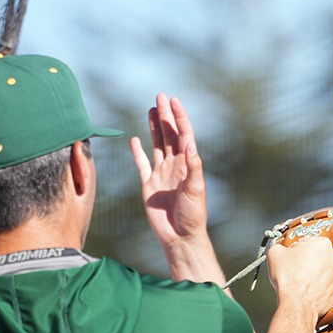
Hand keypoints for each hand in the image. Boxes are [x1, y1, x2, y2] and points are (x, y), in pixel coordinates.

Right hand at [130, 94, 211, 266]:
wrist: (180, 236)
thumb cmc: (193, 215)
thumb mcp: (196, 189)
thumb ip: (194, 166)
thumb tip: (189, 143)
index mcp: (187, 165)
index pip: (184, 135)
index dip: (179, 117)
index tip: (174, 100)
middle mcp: (175, 166)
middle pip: (169, 135)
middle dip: (165, 116)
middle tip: (160, 96)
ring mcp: (161, 174)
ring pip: (157, 145)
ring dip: (154, 128)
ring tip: (151, 109)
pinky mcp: (149, 185)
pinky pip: (142, 164)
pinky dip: (138, 152)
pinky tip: (135, 140)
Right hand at [265, 235, 332, 319]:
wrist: (297, 303)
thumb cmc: (289, 278)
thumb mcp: (275, 253)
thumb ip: (279, 247)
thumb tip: (279, 250)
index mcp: (323, 244)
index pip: (308, 241)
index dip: (296, 249)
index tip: (291, 256)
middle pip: (317, 256)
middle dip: (306, 261)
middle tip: (294, 268)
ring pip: (322, 272)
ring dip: (312, 275)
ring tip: (299, 281)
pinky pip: (325, 286)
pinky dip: (317, 287)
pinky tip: (305, 290)